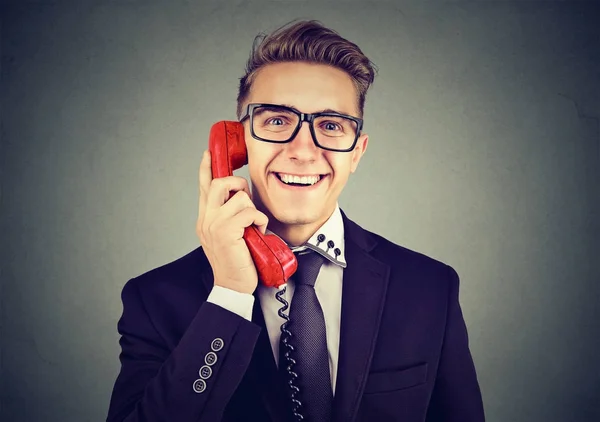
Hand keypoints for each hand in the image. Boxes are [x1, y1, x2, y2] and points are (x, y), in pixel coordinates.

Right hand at [196, 149, 268, 293]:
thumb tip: (241, 197)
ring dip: (253, 209)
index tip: (208, 153)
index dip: (206, 168)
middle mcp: (206, 219)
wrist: (233, 286)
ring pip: (239, 198)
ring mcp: (214, 225)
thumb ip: (229, 216)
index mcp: (205, 218)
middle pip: (219, 183)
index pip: (203, 186)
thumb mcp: (228, 234)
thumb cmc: (236, 261)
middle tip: (246, 197)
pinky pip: (249, 212)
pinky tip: (258, 232)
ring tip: (254, 225)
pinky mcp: (226, 232)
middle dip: (238, 184)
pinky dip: (259, 220)